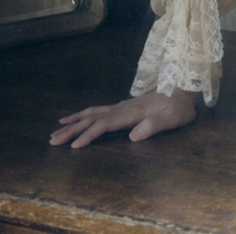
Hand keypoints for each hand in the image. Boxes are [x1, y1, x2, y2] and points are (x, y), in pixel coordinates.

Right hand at [50, 89, 199, 147]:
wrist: (184, 88)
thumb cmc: (180, 107)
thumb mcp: (173, 118)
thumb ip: (154, 126)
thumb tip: (132, 137)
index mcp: (132, 113)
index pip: (106, 124)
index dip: (89, 135)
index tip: (73, 146)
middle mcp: (123, 108)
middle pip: (93, 118)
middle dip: (72, 130)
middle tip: (52, 141)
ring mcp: (121, 106)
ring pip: (92, 113)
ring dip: (73, 122)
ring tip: (55, 132)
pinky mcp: (122, 106)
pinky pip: (97, 110)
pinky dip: (82, 114)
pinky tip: (74, 118)